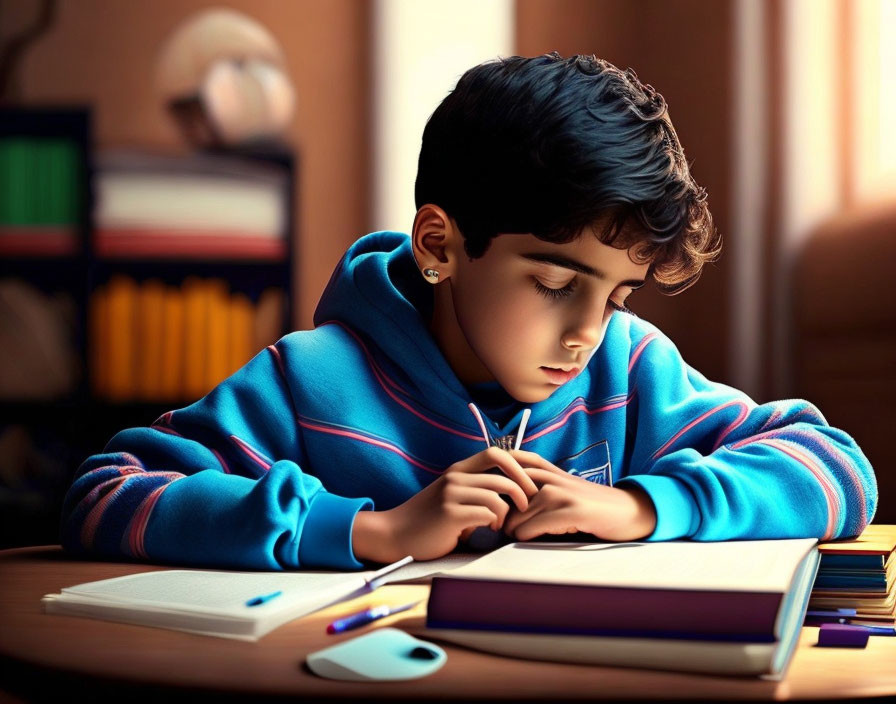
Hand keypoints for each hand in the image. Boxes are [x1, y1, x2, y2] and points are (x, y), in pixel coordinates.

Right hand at [353, 447, 554, 562]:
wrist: (395, 534)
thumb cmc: (428, 520)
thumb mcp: (451, 496)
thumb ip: (475, 490)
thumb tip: (512, 493)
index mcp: (458, 470)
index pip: (496, 453)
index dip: (519, 464)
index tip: (530, 481)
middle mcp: (455, 477)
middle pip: (503, 473)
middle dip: (523, 488)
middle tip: (528, 504)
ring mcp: (451, 494)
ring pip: (497, 496)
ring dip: (507, 512)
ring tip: (500, 524)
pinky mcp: (449, 514)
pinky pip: (487, 513)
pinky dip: (495, 522)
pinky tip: (489, 529)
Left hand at [502, 457, 656, 541]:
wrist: (629, 512)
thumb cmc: (592, 506)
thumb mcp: (565, 489)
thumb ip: (540, 488)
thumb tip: (508, 502)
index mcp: (550, 470)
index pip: (512, 459)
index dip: (498, 476)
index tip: (496, 497)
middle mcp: (553, 477)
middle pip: (510, 493)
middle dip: (503, 512)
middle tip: (501, 526)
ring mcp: (562, 493)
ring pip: (519, 514)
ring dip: (513, 528)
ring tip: (516, 534)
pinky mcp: (571, 511)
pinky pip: (534, 525)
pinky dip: (526, 534)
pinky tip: (528, 538)